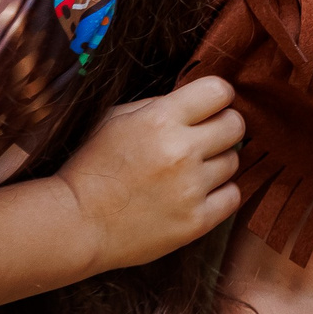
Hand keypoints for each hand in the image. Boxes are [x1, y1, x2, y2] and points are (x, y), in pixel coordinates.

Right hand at [60, 75, 245, 271]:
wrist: (76, 222)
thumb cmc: (92, 167)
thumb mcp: (115, 119)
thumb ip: (159, 106)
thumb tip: (196, 102)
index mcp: (160, 119)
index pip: (219, 91)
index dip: (216, 97)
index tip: (208, 107)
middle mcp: (181, 151)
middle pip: (236, 125)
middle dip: (223, 128)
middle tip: (205, 139)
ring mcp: (191, 188)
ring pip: (234, 161)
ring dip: (216, 163)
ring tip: (189, 172)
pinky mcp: (196, 221)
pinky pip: (233, 196)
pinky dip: (219, 194)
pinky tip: (196, 194)